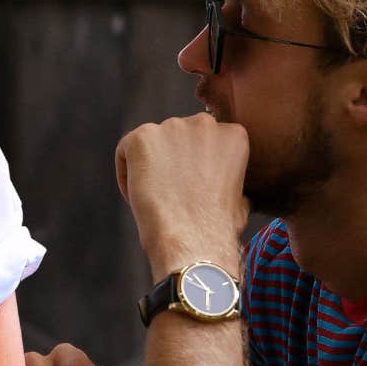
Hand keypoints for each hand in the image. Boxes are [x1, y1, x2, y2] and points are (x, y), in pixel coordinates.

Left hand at [114, 113, 249, 276]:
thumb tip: (225, 187)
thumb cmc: (218, 230)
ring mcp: (172, 127)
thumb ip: (229, 180)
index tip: (190, 190)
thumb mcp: (240, 200)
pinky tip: (134, 197)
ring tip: (154, 199)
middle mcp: (204, 123)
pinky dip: (126, 173)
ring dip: (149, 167)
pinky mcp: (142, 137)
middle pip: (177, 138)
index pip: (204, 141)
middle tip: (169, 194)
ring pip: (152, 145)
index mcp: (233, 134)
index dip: (195, 167)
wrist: (193, 242)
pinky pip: (126, 150)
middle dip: (172, 163)